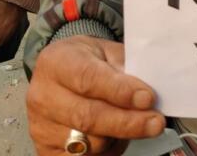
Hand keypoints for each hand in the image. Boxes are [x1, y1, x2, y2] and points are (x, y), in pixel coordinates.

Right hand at [27, 36, 162, 155]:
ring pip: (88, 143)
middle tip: (155, 122)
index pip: (89, 79)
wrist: (61, 71)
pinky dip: (107, 151)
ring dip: (119, 137)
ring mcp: (41, 126)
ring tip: (136, 124)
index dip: (120, 91)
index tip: (147, 98)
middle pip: (88, 117)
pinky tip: (117, 138)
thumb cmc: (88, 60)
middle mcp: (43, 96)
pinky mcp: (45, 150)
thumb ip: (125, 68)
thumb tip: (146, 92)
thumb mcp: (106, 51)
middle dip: (127, 122)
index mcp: (56, 62)